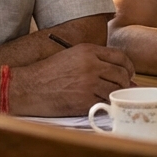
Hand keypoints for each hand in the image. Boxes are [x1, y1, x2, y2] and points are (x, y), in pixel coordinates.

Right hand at [9, 43, 135, 115]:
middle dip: (125, 83)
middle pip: (122, 74)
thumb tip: (121, 74)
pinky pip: (105, 103)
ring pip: (116, 90)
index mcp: (88, 51)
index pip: (120, 56)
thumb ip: (95, 61)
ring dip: (117, 95)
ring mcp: (89, 83)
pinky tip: (101, 104)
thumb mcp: (71, 56)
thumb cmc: (48, 73)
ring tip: (111, 97)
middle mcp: (91, 65)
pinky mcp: (85, 101)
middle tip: (122, 89)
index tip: (128, 74)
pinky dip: (106, 105)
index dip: (128, 66)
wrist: (28, 87)